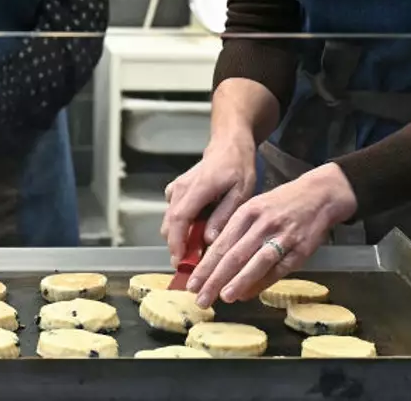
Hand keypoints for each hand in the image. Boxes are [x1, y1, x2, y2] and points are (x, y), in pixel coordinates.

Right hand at [161, 133, 258, 263]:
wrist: (228, 145)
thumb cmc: (238, 167)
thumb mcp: (241, 192)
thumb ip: (224, 216)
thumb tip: (209, 240)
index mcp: (197, 189)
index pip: (179, 219)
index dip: (177, 242)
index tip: (180, 262)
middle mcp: (181, 189)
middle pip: (170, 224)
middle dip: (177, 247)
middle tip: (192, 265)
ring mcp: (176, 188)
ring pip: (169, 220)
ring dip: (178, 238)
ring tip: (195, 252)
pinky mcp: (175, 190)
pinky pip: (172, 213)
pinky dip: (179, 227)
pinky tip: (194, 233)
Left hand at [186, 162, 357, 308]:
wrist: (318, 195)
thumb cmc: (281, 204)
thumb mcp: (254, 207)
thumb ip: (236, 232)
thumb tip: (216, 262)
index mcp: (246, 213)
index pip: (221, 243)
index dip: (205, 265)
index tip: (192, 282)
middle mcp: (262, 224)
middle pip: (234, 255)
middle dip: (214, 278)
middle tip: (200, 297)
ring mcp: (281, 237)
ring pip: (255, 263)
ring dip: (238, 281)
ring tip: (223, 297)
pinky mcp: (299, 250)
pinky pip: (277, 270)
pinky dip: (261, 284)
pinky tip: (247, 294)